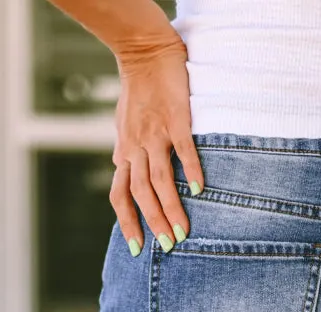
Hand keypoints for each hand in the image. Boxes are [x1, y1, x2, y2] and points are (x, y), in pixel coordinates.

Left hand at [110, 38, 204, 255]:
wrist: (146, 54)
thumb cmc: (138, 92)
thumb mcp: (124, 126)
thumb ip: (127, 151)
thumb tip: (123, 169)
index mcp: (125, 152)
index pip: (120, 195)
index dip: (127, 222)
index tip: (137, 248)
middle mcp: (136, 147)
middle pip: (141, 193)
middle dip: (153, 222)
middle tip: (168, 246)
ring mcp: (155, 134)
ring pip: (159, 178)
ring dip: (170, 207)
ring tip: (183, 230)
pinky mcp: (175, 120)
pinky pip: (183, 150)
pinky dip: (191, 170)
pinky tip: (200, 190)